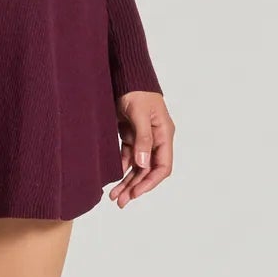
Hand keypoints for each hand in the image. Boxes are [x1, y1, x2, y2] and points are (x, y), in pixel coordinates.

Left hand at [108, 89, 173, 208]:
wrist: (126, 75)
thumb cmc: (137, 91)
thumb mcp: (140, 114)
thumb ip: (142, 139)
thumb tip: (142, 164)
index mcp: (164, 136)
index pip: (163, 167)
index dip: (150, 182)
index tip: (136, 193)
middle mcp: (156, 140)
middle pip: (148, 170)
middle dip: (135, 187)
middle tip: (121, 201)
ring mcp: (143, 139)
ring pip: (137, 167)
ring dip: (127, 181)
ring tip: (115, 196)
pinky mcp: (131, 135)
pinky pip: (127, 157)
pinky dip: (121, 168)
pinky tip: (113, 178)